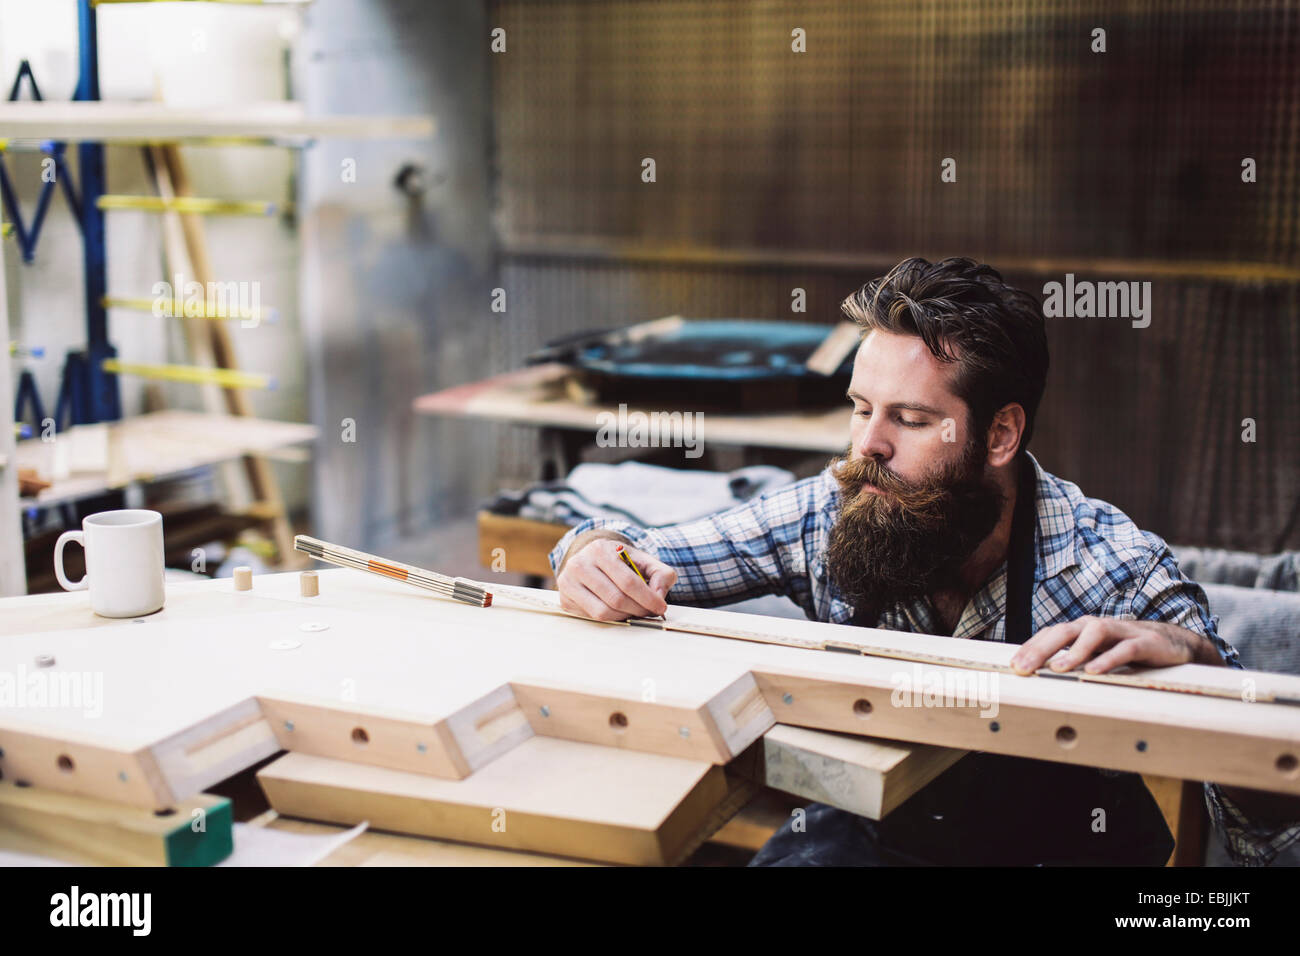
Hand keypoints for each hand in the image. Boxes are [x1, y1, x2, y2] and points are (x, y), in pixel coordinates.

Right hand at [556, 535, 676, 621]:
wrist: (593, 560)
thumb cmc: (621, 561)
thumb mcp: (644, 560)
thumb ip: (661, 574)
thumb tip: (658, 595)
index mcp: (599, 550)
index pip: (628, 581)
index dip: (647, 598)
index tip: (661, 607)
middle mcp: (579, 564)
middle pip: (616, 599)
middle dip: (638, 609)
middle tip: (650, 612)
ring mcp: (568, 583)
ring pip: (603, 612)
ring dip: (625, 616)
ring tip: (635, 610)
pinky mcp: (565, 600)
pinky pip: (592, 617)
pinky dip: (611, 618)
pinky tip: (618, 610)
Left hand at [1009, 616, 1222, 675]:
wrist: (1174, 645)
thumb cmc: (1126, 650)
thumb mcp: (1097, 654)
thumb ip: (1073, 660)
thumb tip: (1040, 674)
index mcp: (1083, 629)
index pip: (1051, 633)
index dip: (1031, 647)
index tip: (1014, 665)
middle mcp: (1099, 626)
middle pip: (1065, 630)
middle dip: (1042, 648)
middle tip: (1025, 667)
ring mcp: (1123, 632)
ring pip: (1094, 633)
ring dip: (1075, 651)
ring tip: (1059, 668)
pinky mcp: (1146, 642)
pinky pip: (1125, 648)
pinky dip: (1109, 659)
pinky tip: (1095, 672)